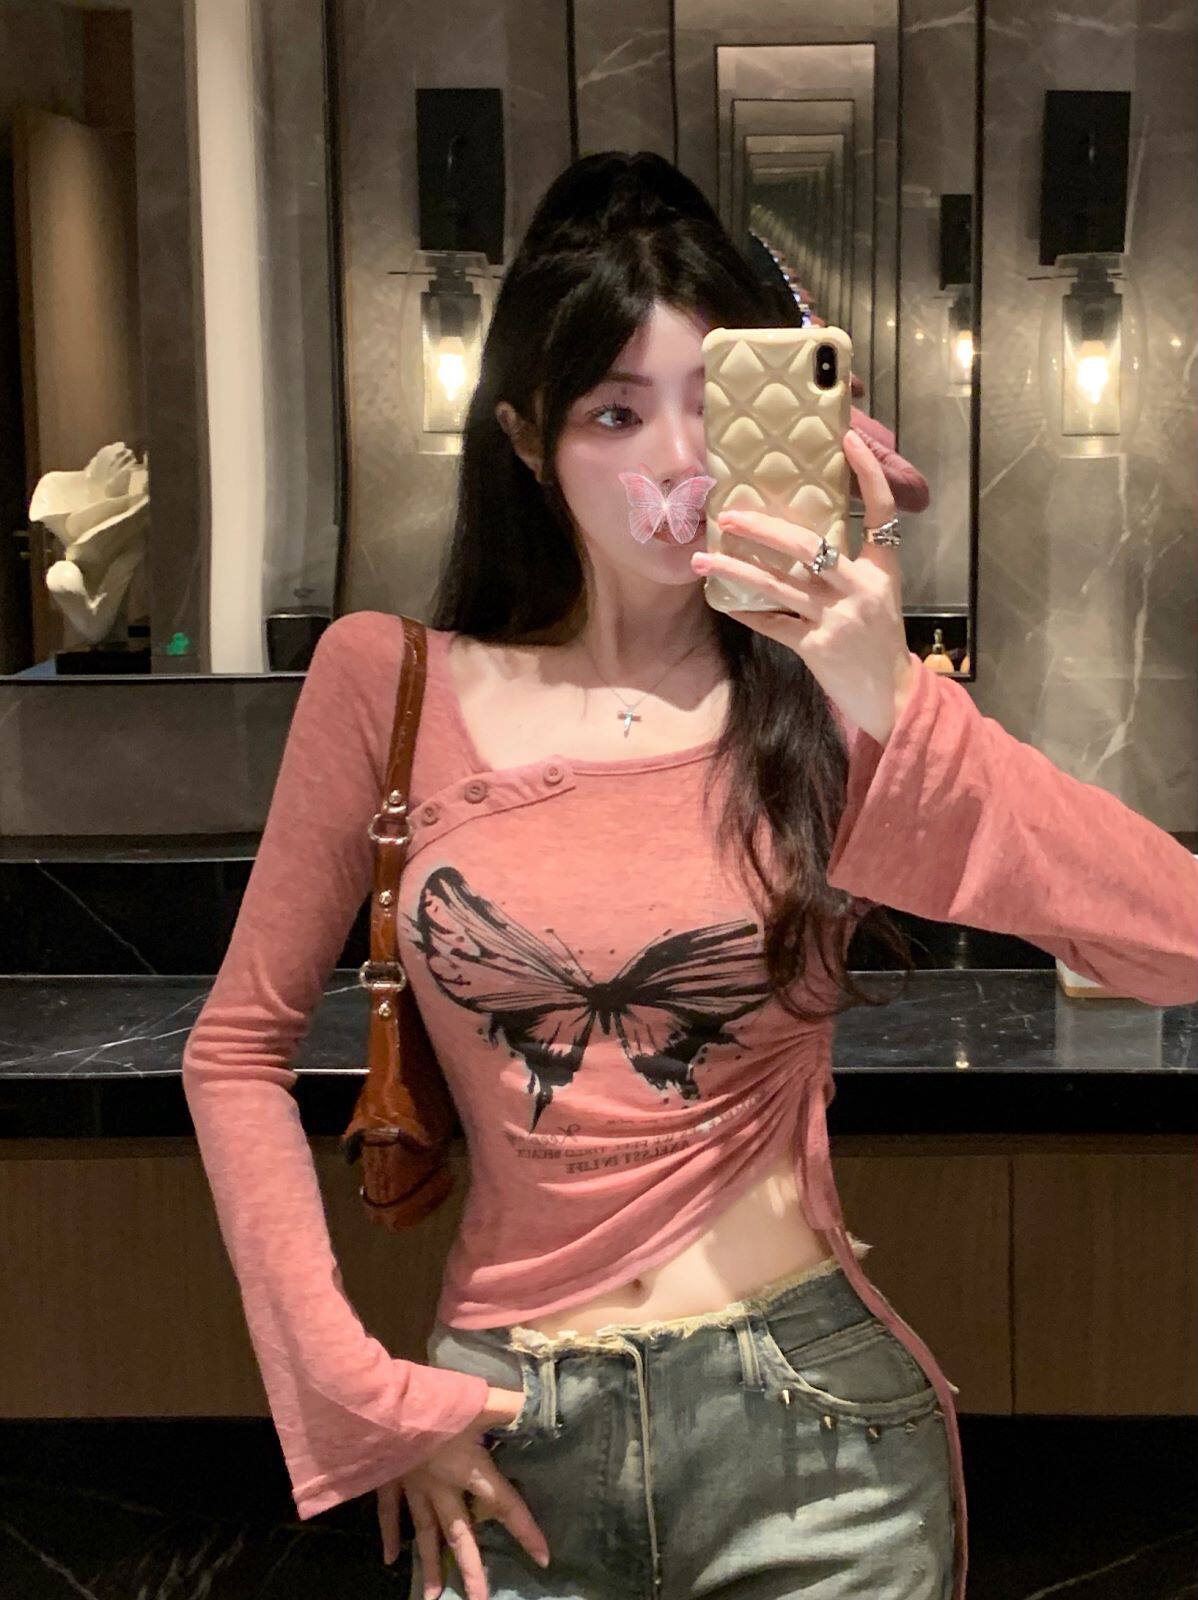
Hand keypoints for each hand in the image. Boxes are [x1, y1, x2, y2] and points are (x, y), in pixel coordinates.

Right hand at [376, 1387, 548, 1599]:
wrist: (380, 1407)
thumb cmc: (432, 1403)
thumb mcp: (478, 1400)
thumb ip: (511, 1404)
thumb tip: (542, 1403)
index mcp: (469, 1470)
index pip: (504, 1505)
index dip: (525, 1531)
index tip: (542, 1559)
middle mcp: (442, 1487)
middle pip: (460, 1535)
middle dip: (470, 1569)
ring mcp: (412, 1486)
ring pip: (425, 1533)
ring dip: (430, 1565)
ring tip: (433, 1598)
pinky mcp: (387, 1478)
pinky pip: (388, 1512)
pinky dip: (389, 1535)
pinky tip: (390, 1559)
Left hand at [691, 427, 916, 744]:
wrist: (893, 698)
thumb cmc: (880, 643)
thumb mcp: (879, 596)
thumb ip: (851, 567)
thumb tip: (803, 539)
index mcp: (883, 570)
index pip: (881, 511)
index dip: (868, 473)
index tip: (848, 440)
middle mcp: (861, 588)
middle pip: (808, 546)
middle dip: (763, 529)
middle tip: (728, 515)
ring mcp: (838, 619)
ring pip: (777, 585)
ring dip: (734, 569)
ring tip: (702, 557)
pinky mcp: (817, 648)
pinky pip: (772, 624)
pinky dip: (745, 611)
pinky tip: (720, 599)